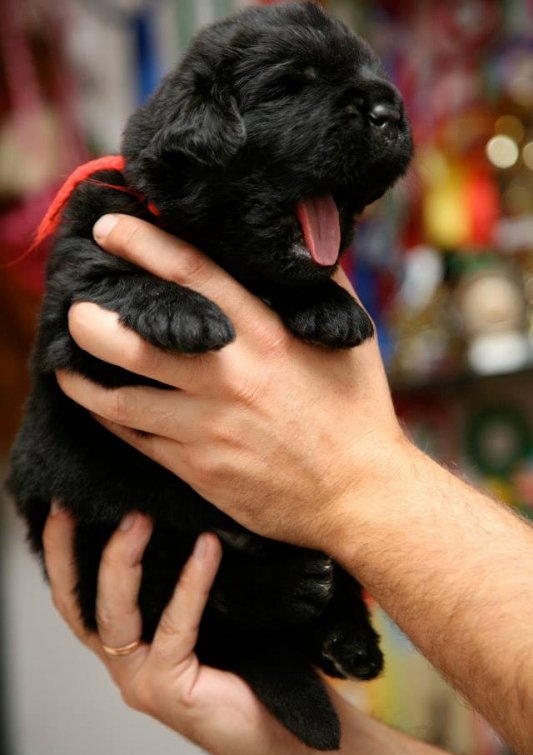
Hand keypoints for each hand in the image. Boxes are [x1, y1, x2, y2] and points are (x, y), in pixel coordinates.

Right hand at [42, 505, 493, 754]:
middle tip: (81, 506)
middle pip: (78, 604)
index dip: (61, 554)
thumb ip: (185, 581)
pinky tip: (206, 550)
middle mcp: (124, 663)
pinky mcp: (168, 690)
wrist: (284, 731)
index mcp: (128, 644)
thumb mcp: (208, 616)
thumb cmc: (251, 669)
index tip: (63, 508)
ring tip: (139, 519)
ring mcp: (141, 679)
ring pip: (115, 615)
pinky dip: (191, 585)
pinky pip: (174, 628)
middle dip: (70, 552)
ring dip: (123, 562)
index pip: (78, 596)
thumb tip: (190, 518)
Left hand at [57, 214, 408, 554]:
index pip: (191, 276)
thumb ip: (321, 285)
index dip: (142, 245)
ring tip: (68, 360)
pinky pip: (135, 440)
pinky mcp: (197, 469)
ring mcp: (207, 429)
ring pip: (118, 399)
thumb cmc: (357, 411)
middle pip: (133, 341)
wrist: (360, 495)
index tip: (109, 229)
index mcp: (264, 339)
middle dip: (88, 320)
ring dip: (81, 377)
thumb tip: (303, 240)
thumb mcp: (349, 339)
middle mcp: (227, 380)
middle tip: (77, 308)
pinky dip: (108, 418)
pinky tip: (100, 405)